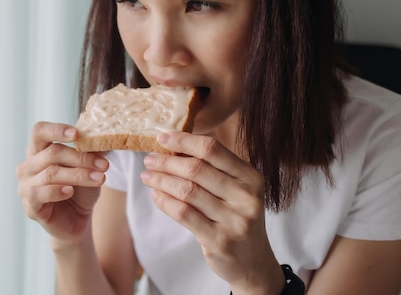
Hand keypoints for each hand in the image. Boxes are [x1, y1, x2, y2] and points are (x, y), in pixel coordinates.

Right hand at [17, 122, 108, 244]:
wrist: (77, 220)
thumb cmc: (80, 189)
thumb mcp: (89, 168)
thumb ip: (92, 153)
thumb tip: (102, 139)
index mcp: (39, 150)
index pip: (39, 131)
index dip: (56, 130)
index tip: (77, 134)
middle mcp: (28, 165)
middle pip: (52, 153)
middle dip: (81, 158)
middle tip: (104, 164)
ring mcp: (25, 185)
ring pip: (51, 173)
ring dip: (78, 175)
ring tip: (99, 179)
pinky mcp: (30, 205)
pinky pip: (41, 194)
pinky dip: (58, 191)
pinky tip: (70, 191)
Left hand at [140, 131, 283, 293]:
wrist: (253, 262)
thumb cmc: (237, 217)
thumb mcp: (236, 190)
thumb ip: (213, 170)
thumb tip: (175, 146)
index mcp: (250, 177)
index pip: (212, 149)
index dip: (183, 140)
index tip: (162, 137)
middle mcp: (246, 196)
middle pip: (196, 169)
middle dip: (167, 162)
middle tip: (149, 160)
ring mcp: (234, 220)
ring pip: (187, 191)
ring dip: (161, 181)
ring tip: (147, 177)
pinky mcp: (219, 240)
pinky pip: (184, 214)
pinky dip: (165, 202)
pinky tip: (156, 196)